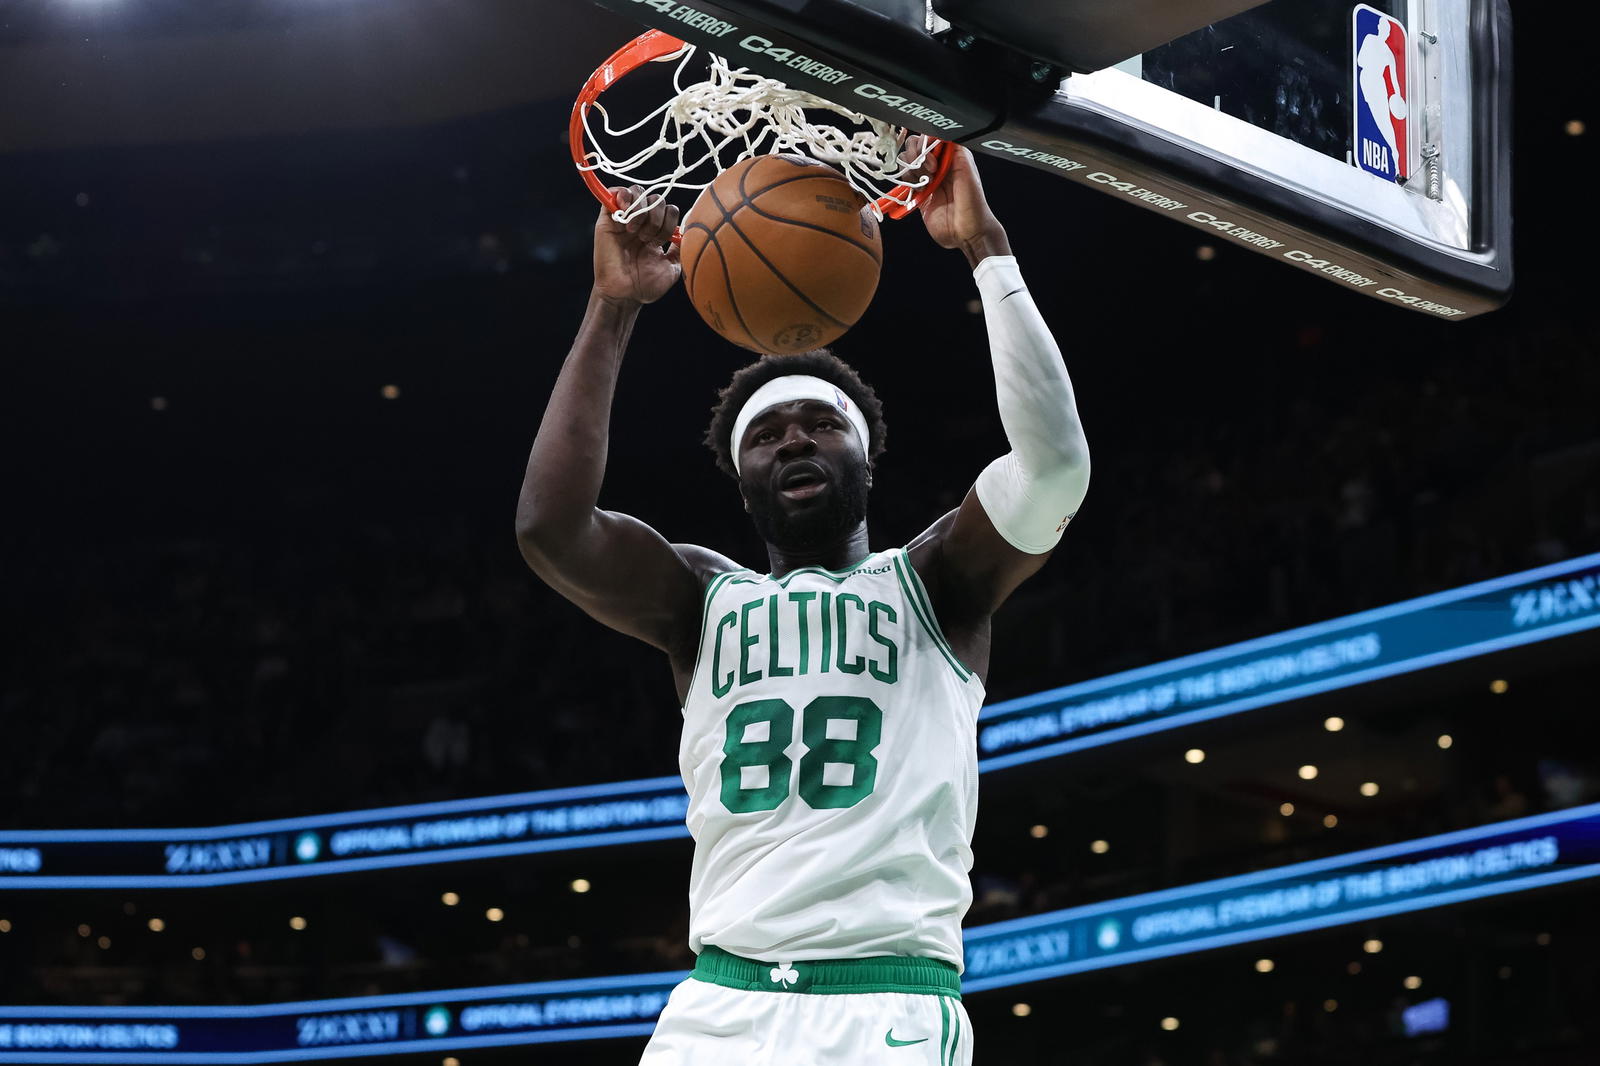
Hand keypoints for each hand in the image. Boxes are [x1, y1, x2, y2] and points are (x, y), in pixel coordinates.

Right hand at [593, 186, 680, 305]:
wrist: (625, 294)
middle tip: (647, 239)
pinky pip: (615, 193)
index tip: (662, 241)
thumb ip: (681, 249)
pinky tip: (626, 211)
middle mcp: (641, 223)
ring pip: (638, 193)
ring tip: (635, 231)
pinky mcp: (607, 218)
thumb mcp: (672, 267)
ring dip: (641, 211)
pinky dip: (624, 196)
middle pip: (655, 199)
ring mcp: (624, 219)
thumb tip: (691, 231)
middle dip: (656, 218)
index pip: (669, 209)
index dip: (669, 220)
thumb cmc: (646, 285)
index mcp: (656, 232)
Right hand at [911, 141, 1010, 266]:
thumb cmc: (973, 204)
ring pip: (908, 163)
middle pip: (916, 147)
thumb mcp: (967, 172)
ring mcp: (928, 179)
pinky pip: (905, 181)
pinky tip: (919, 192)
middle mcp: (939, 165)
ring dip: (912, 171)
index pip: (931, 137)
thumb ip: (955, 150)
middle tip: (930, 171)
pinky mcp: (919, 194)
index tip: (931, 157)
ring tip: (925, 184)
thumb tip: (942, 133)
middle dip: (917, 156)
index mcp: (952, 156)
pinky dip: (907, 184)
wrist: (966, 233)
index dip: (926, 143)